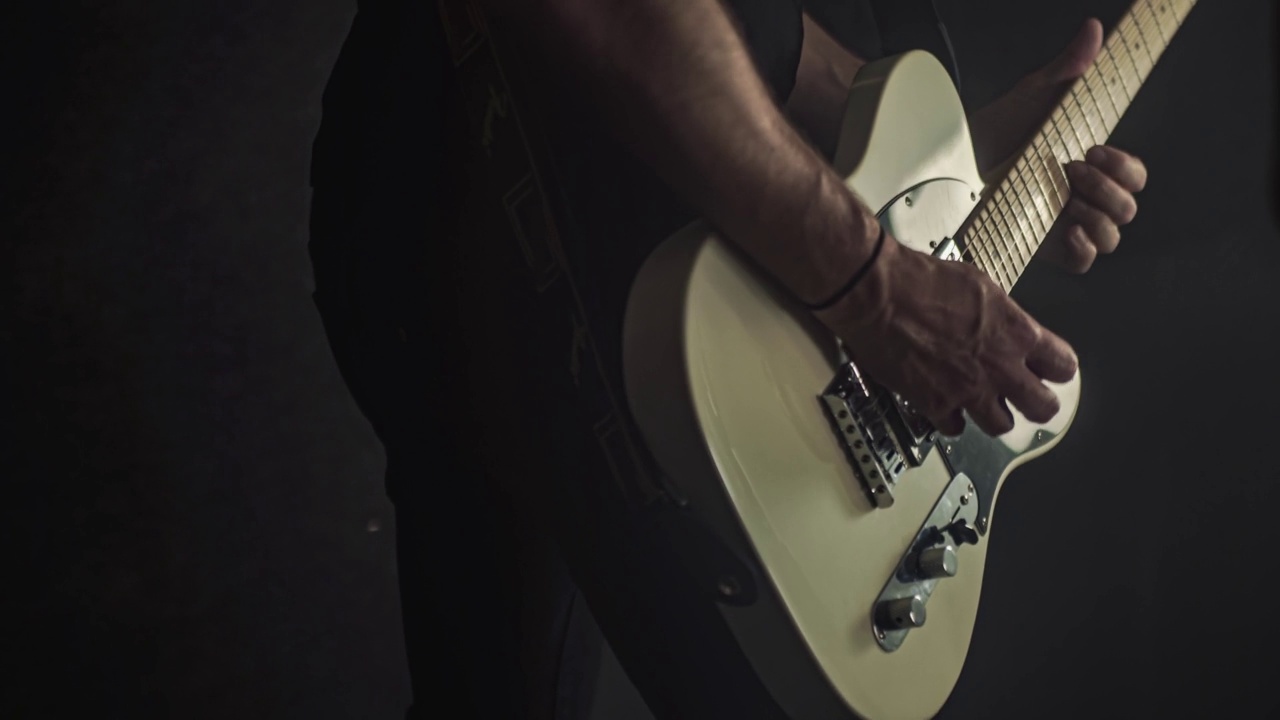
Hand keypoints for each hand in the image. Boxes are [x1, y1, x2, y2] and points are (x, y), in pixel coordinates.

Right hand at [816, 234, 1077, 436]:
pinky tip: (945, 404)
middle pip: (1042, 406)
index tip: (1050, 370)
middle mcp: (999, 367)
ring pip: (1001, 425)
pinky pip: (954, 427)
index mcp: (1017, 332)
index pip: (1063, 366)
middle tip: (1027, 398)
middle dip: (1037, 403)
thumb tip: (1003, 325)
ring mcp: (967, 390)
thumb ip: (1001, 316)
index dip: (1057, 369)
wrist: (878, 293)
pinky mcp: (934, 404)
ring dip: (994, 414)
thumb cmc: (920, 280)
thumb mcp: (980, 286)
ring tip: (985, 404)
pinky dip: (951, 419)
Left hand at [969, 18, 1147, 272]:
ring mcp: (1063, 225)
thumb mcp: (1029, 98)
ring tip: (1063, 194)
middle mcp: (1081, 198)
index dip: (1125, 167)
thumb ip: (1064, 70)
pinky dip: (1082, 249)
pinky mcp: (1042, 248)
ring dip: (1096, 216)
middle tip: (1071, 168)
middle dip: (1108, 189)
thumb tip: (1092, 31)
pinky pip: (1083, 261)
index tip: (1093, 150)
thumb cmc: (991, 134)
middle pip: (1128, 208)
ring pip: (1111, 237)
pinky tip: (1063, 229)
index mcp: (1088, 166)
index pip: (1134, 176)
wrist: (948, 168)